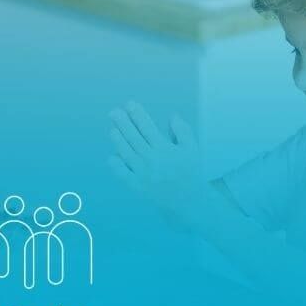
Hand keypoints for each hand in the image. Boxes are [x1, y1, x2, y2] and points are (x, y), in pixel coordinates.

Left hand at [108, 102, 208, 228]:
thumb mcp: (192, 149)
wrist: (191, 202)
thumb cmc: (191, 172)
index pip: (147, 127)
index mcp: (166, 149)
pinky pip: (123, 174)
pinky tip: (113, 156)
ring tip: (113, 129)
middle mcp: (153, 160)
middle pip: (133, 137)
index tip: (130, 103)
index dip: (137, 114)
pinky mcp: (138, 187)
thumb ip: (183, 130)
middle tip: (114, 112)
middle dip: (122, 123)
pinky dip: (116, 165)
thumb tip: (172, 115)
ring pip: (126, 153)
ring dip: (118, 140)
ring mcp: (144, 174)